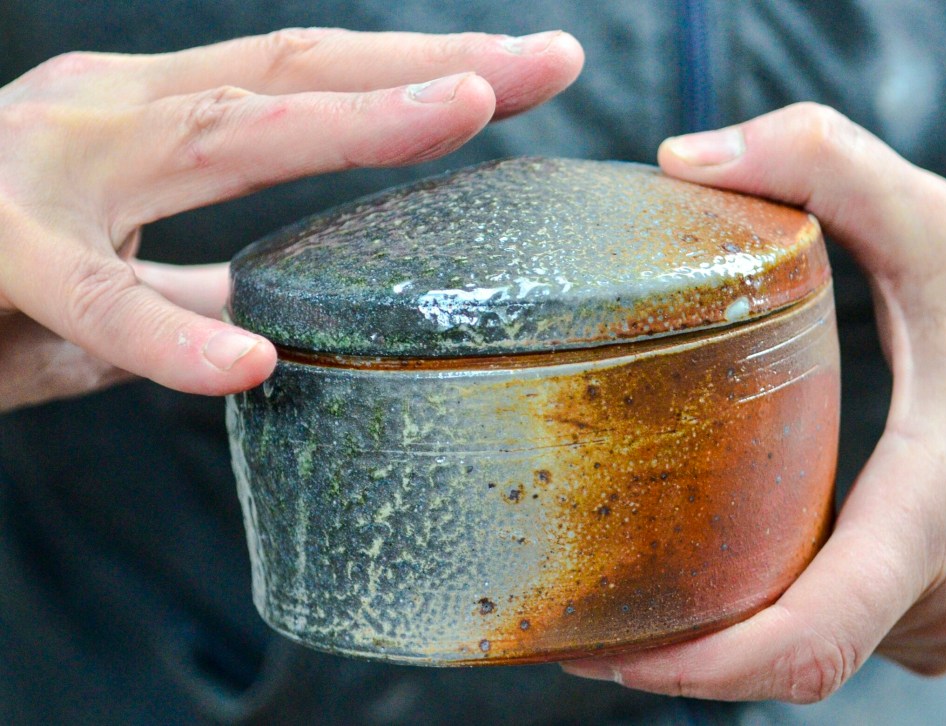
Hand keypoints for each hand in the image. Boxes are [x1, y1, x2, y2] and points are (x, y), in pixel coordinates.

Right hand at [0, 28, 583, 410]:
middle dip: (430, 65)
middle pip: (296, 74)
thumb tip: (267, 318)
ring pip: (221, 133)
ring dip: (351, 121)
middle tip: (552, 59)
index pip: (304, 84)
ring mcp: (45, 168)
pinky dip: (168, 337)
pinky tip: (246, 361)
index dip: (414, 76)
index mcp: (142, 122)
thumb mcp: (98, 287)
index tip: (522, 74)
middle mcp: (107, 114)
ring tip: (469, 112)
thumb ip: (180, 294)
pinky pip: (90, 302)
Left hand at [562, 103, 945, 701]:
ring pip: (817, 652)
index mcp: (935, 506)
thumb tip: (682, 159)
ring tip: (629, 591)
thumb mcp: (944, 225)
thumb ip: (824, 166)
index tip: (600, 654)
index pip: (808, 642)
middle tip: (577, 615)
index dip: (692, 669)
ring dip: (726, 638)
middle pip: (788, 662)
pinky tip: (722, 569)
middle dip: (679, 654)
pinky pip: (847, 632)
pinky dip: (777, 619)